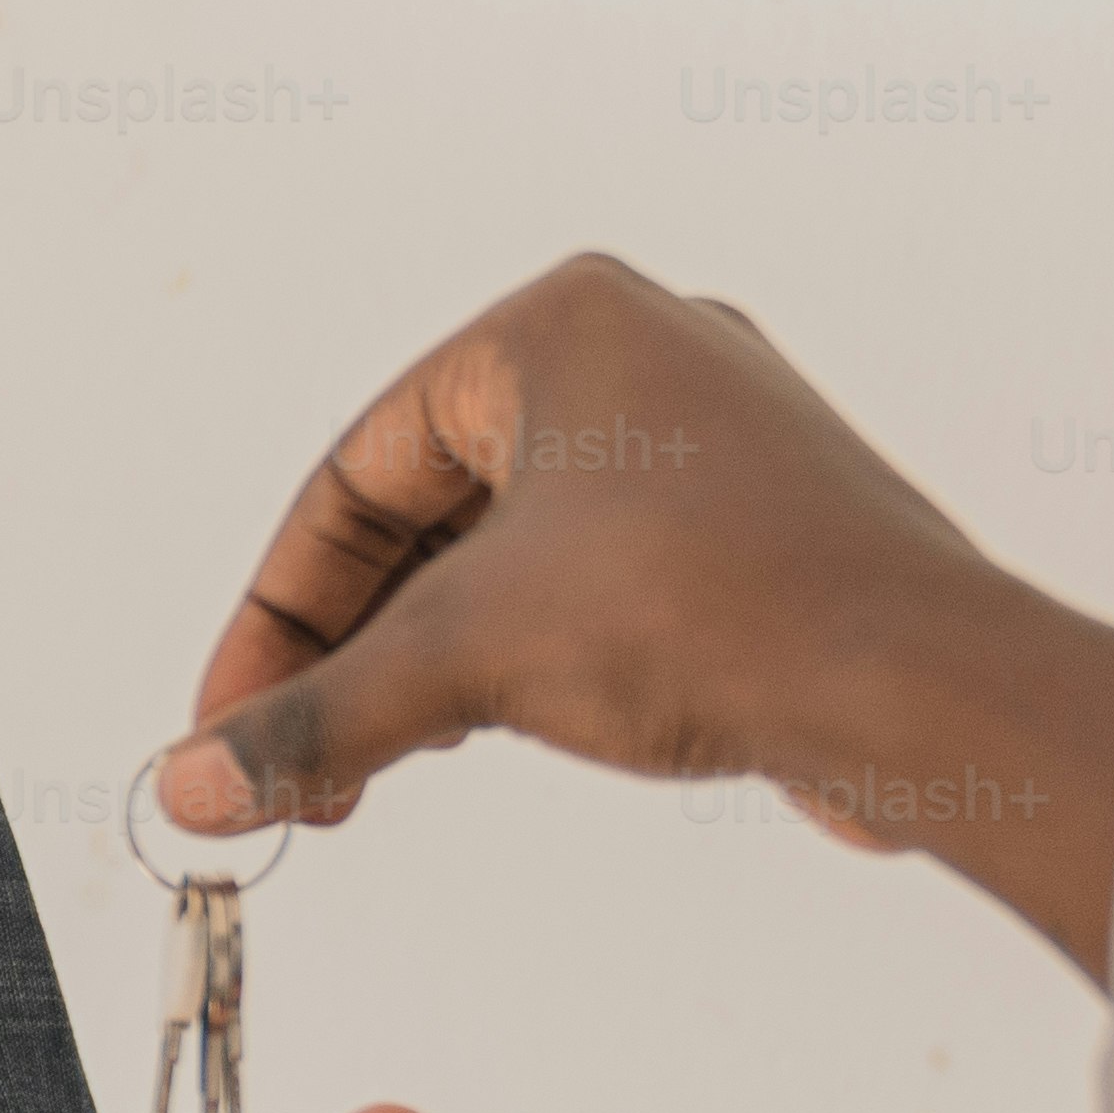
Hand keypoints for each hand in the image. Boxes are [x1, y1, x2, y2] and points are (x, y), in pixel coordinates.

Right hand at [154, 255, 1113, 983]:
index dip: (274, 613)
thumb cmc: (716, 614)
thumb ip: (317, 718)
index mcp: (559, 324)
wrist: (924, 689)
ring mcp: (712, 439)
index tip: (227, 724)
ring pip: (511, 552)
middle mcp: (640, 352)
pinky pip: (597, 579)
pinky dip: (524, 654)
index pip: (354, 471)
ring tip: (380, 769)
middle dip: (351, 648)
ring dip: (430, 662)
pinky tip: (491, 736)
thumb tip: (188, 787)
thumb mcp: (468, 661)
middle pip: (427, 511)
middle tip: (296, 768)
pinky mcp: (761, 524)